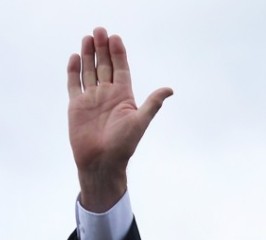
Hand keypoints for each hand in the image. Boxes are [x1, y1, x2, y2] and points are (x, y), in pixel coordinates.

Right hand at [67, 27, 172, 211]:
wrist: (102, 162)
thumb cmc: (123, 145)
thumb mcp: (140, 121)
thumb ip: (152, 103)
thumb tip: (170, 89)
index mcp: (124, 97)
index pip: (121, 69)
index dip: (118, 54)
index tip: (116, 38)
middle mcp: (108, 95)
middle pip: (104, 66)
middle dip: (102, 48)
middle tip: (100, 30)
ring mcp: (92, 99)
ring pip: (89, 71)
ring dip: (89, 55)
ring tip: (88, 37)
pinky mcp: (76, 105)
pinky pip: (74, 84)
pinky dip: (74, 71)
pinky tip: (75, 57)